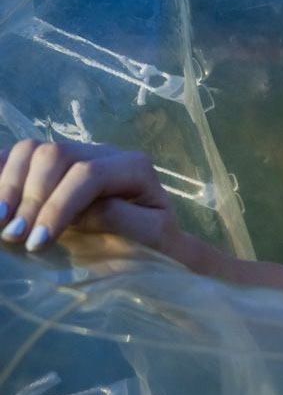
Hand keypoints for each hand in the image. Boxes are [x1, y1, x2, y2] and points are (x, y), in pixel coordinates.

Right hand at [0, 140, 181, 252]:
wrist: (155, 244)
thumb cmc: (155, 244)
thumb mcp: (150, 236)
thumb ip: (118, 218)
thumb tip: (79, 211)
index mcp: (133, 167)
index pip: (88, 174)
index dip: (58, 206)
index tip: (37, 243)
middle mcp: (104, 153)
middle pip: (56, 155)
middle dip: (30, 196)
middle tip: (13, 236)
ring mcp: (77, 154)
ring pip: (32, 150)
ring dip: (9, 184)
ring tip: (0, 220)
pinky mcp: (54, 166)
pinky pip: (18, 156)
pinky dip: (2, 173)